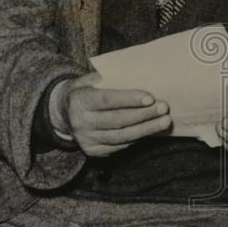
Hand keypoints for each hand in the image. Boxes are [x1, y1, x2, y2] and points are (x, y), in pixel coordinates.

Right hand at [49, 72, 172, 156]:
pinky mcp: (92, 151)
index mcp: (79, 100)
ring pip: (121, 137)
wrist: (63, 113)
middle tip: (164, 108)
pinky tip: (150, 130)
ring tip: (164, 121)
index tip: (150, 97)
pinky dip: (136, 138)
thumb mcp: (91, 79)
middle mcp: (80, 122)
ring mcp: (86, 139)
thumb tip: (140, 75)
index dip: (129, 99)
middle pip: (117, 120)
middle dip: (144, 115)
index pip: (107, 100)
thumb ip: (111, 78)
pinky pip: (119, 146)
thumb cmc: (86, 90)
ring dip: (146, 129)